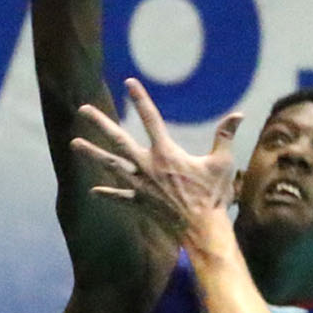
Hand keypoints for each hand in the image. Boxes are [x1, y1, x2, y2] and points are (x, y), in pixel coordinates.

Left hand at [72, 80, 240, 237]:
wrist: (202, 230)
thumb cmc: (213, 196)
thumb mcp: (222, 163)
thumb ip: (225, 136)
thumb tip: (239, 114)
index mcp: (167, 153)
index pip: (151, 118)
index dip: (140, 99)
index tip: (129, 82)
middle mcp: (148, 166)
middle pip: (119, 140)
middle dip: (100, 124)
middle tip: (83, 109)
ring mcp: (141, 185)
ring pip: (111, 165)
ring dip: (92, 154)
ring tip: (74, 143)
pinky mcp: (140, 202)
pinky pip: (120, 196)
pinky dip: (108, 193)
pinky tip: (93, 190)